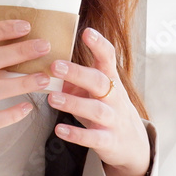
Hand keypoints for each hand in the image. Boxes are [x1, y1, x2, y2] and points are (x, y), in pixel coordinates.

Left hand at [47, 27, 150, 175]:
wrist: (131, 142)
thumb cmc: (104, 106)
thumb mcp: (94, 89)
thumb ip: (74, 77)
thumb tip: (43, 62)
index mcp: (109, 79)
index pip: (108, 57)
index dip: (99, 44)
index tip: (87, 32)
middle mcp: (114, 96)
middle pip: (99, 81)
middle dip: (78, 73)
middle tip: (55, 65)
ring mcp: (113, 119)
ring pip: (96, 109)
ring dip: (73, 103)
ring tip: (52, 98)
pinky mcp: (108, 140)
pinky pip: (93, 138)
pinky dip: (76, 134)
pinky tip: (59, 129)